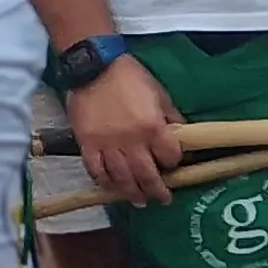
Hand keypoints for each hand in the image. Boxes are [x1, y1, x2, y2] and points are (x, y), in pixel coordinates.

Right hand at [71, 55, 183, 204]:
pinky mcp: (87, 144)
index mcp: (153, 127)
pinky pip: (96, 170)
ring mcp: (108, 145)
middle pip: (147, 175)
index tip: (172, 165)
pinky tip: (110, 186)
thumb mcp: (159, 93)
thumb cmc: (130, 77)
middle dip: (156, 190)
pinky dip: (104, 181)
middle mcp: (132, 142)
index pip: (169, 157)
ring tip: (138, 200)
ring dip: (132, 193)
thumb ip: (170, 116)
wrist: (94, 67)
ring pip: (122, 178)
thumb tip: (180, 134)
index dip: (173, 163)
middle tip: (161, 199)